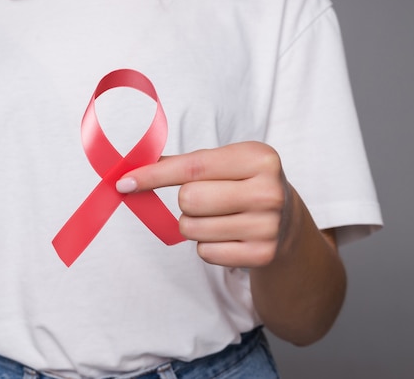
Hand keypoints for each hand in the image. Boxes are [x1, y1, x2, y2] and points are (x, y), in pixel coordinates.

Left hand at [116, 142, 293, 267]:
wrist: (288, 222)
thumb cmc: (245, 185)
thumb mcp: (227, 163)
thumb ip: (184, 165)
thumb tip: (134, 171)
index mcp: (259, 158)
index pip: (192, 167)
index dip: (153, 175)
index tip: (125, 182)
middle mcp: (268, 191)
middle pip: (189, 199)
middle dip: (185, 202)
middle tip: (206, 199)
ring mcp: (267, 226)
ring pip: (192, 228)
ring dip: (194, 225)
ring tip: (219, 218)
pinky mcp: (262, 255)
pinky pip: (205, 253)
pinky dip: (207, 246)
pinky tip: (228, 236)